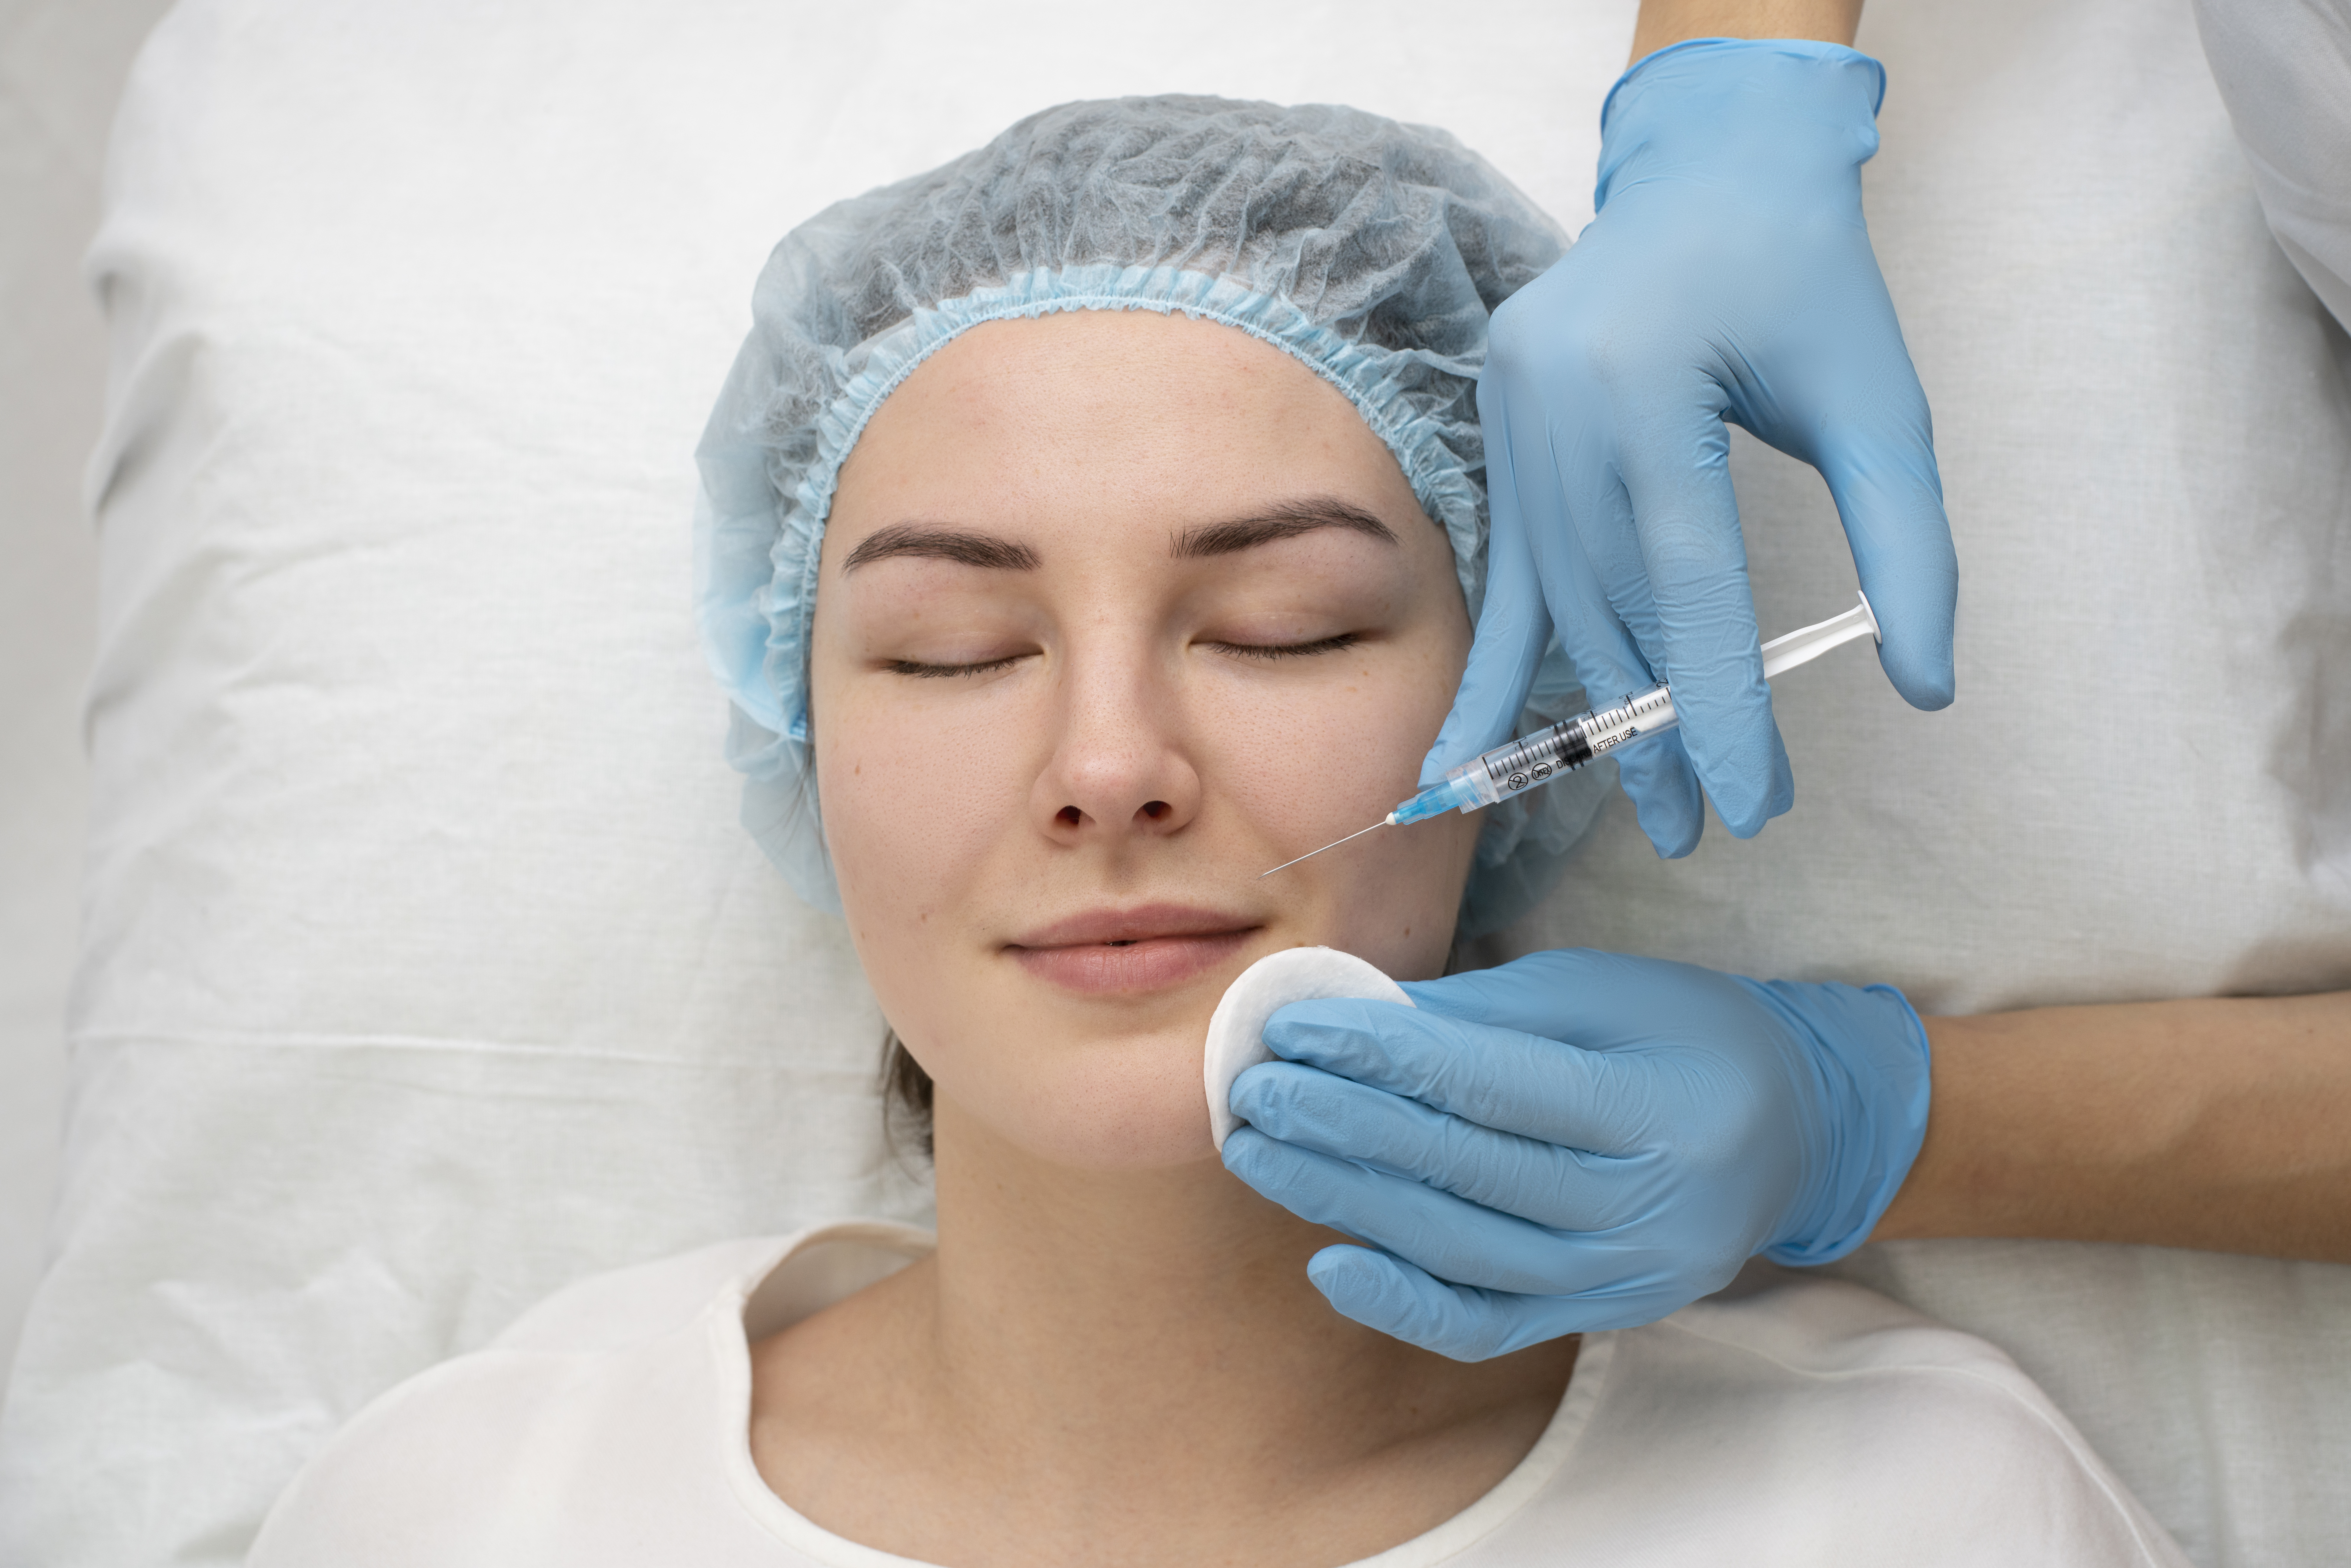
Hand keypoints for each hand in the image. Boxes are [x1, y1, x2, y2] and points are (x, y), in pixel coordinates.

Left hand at [1218, 949, 1929, 1359]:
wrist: (1797, 1128)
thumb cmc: (1689, 1036)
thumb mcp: (1599, 990)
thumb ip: (1478, 1012)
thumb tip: (1353, 1020)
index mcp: (1652, 1102)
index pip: (1487, 1083)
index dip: (1378, 1057)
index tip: (1290, 1030)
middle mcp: (1643, 1203)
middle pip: (1463, 1167)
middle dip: (1340, 1126)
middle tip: (1250, 1089)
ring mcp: (1623, 1273)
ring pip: (1458, 1247)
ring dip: (1343, 1200)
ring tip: (1259, 1152)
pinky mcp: (1601, 1312)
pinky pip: (1486, 1323)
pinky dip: (1402, 1299)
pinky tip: (1328, 1261)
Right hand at [1432, 39, 1957, 856]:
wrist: (1713, 168)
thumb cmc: (1805, 276)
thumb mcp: (1878, 402)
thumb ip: (1907, 544)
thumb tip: (1926, 684)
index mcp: (1647, 380)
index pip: (1689, 581)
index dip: (1721, 703)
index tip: (1752, 801)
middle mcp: (1557, 401)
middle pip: (1614, 602)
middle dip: (1658, 724)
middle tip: (1695, 828)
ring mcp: (1512, 413)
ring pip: (1559, 597)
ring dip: (1593, 709)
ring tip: (1637, 805)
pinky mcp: (1499, 427)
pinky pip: (1509, 572)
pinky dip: (1494, 669)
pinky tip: (1459, 758)